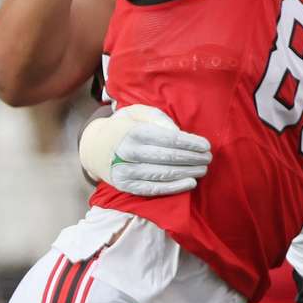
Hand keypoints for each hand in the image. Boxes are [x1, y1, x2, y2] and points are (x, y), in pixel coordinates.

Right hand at [81, 105, 211, 195]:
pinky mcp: (126, 186)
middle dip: (193, 159)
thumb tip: (179, 132)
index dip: (191, 144)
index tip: (206, 145)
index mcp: (135, 132)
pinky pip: (153, 189)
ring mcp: (126, 171)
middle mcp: (129, 153)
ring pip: (163, 174)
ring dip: (188, 173)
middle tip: (209, 158)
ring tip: (203, 170)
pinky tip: (190, 183)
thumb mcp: (139, 113)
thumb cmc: (125, 126)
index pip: (170, 140)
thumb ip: (159, 119)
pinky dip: (173, 188)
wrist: (94, 147)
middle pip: (169, 158)